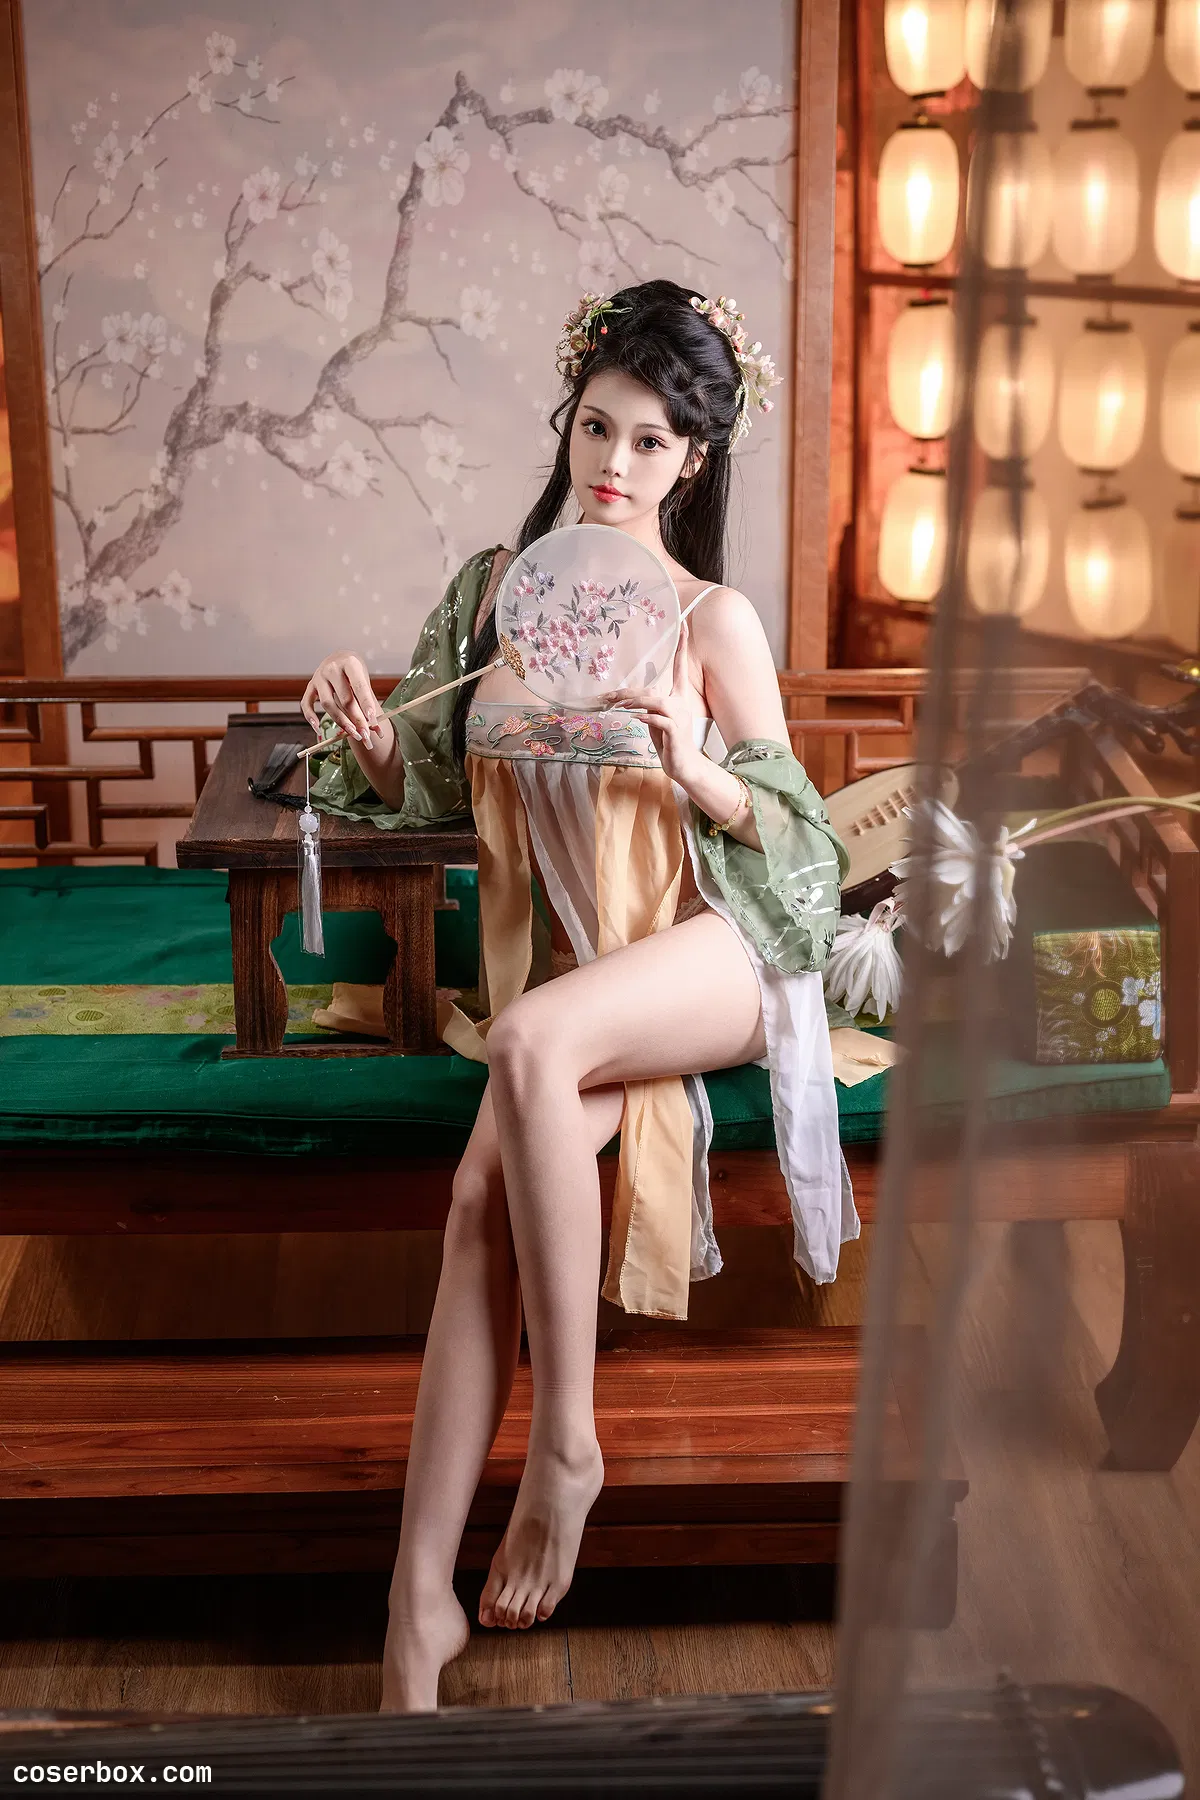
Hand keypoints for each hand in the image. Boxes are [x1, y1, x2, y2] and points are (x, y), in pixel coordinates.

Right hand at [301, 651, 384, 747]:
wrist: (339, 658)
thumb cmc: (354, 671)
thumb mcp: (364, 679)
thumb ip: (368, 702)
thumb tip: (376, 729)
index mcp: (349, 663)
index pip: (359, 686)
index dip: (366, 704)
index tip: (372, 720)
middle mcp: (332, 669)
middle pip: (344, 698)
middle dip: (356, 718)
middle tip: (365, 733)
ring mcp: (319, 677)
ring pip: (327, 703)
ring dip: (341, 721)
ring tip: (353, 733)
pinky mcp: (310, 686)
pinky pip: (307, 704)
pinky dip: (311, 717)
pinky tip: (318, 729)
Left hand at [600, 620, 702, 784]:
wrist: (684, 765)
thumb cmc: (669, 742)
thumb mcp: (656, 720)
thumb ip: (648, 705)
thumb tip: (631, 697)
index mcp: (679, 697)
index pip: (680, 667)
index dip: (681, 646)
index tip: (682, 625)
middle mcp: (681, 703)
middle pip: (653, 688)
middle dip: (628, 692)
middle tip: (608, 697)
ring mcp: (679, 717)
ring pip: (655, 702)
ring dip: (634, 704)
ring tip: (618, 707)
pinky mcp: (676, 731)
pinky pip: (659, 720)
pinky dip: (647, 718)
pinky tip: (637, 719)